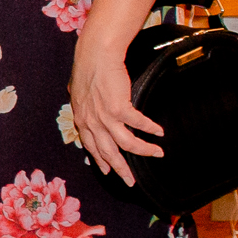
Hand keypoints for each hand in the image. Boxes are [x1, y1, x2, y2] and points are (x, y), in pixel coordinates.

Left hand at [68, 32, 162, 187]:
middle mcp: (92, 122)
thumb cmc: (88, 69)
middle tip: (131, 181)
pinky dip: (150, 129)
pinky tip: (159, 132)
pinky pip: (138, 124)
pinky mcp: (118, 108)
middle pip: (109, 153)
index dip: (101, 161)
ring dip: (144, 151)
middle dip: (122, 169)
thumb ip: (82, 101)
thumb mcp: (78, 91)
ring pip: (127, 144)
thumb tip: (78, 99)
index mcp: (82, 119)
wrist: (95, 56)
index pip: (91, 147)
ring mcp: (104, 117)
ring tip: (157, 153)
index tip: (109, 171)